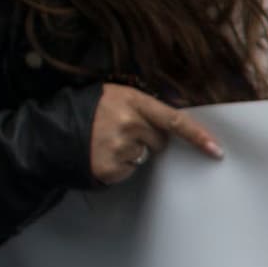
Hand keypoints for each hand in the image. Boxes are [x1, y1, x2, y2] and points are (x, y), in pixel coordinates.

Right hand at [86, 83, 220, 184]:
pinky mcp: (111, 168)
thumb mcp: (115, 96)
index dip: (197, 136)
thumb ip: (144, 107)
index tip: (216, 150)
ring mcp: (119, 147)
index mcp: (132, 101)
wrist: (51, 131)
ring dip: (132, 152)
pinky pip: (129, 170)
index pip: (175, 121)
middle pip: (160, 141)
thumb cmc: (88, 110)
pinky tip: (101, 154)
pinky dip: (119, 165)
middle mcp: (129, 123)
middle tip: (123, 132)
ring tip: (106, 142)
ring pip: (144, 156)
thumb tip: (174, 125)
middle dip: (148, 139)